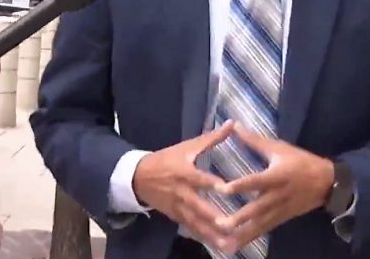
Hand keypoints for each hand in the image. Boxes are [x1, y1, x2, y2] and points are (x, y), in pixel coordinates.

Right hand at [133, 120, 236, 249]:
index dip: (212, 184)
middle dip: (213, 217)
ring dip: (211, 234)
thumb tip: (232, 123)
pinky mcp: (175, 216)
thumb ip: (212, 138)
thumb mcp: (187, 147)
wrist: (138, 176)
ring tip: (228, 244)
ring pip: (196, 222)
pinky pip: (191, 229)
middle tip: (230, 225)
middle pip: (198, 206)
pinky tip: (218, 246)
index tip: (227, 190)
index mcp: (184, 172)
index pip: (199, 178)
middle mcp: (181, 192)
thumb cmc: (167, 159)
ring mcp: (177, 207)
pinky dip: (204, 238)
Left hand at [214, 123, 334, 252]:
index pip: (256, 181)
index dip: (240, 185)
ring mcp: (280, 210)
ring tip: (224, 242)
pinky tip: (236, 246)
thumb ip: (255, 140)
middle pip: (257, 208)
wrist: (326, 182)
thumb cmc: (301, 161)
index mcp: (277, 175)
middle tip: (219, 224)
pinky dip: (250, 238)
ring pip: (260, 224)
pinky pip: (264, 230)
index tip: (222, 189)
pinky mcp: (281, 219)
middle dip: (239, 218)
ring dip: (242, 233)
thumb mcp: (280, 148)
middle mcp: (278, 195)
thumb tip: (234, 126)